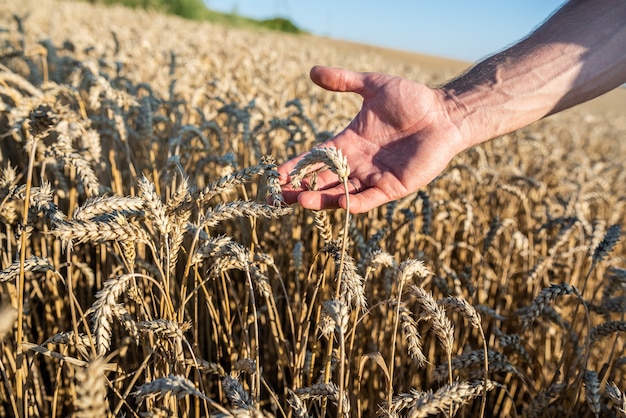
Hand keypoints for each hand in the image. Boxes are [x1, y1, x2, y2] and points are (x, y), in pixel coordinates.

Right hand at [278, 66, 465, 212]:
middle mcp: (357, 163)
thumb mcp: (372, 86)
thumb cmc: (411, 99)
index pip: (315, 158)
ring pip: (342, 193)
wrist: (444, 113)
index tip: (275, 176)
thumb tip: (312, 71)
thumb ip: (344, 81)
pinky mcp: (393, 187)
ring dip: (321, 199)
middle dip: (300, 189)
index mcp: (348, 142)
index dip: (296, 167)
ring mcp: (374, 177)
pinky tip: (341, 203)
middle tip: (278, 196)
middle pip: (323, 181)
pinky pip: (370, 199)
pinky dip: (355, 203)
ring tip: (301, 201)